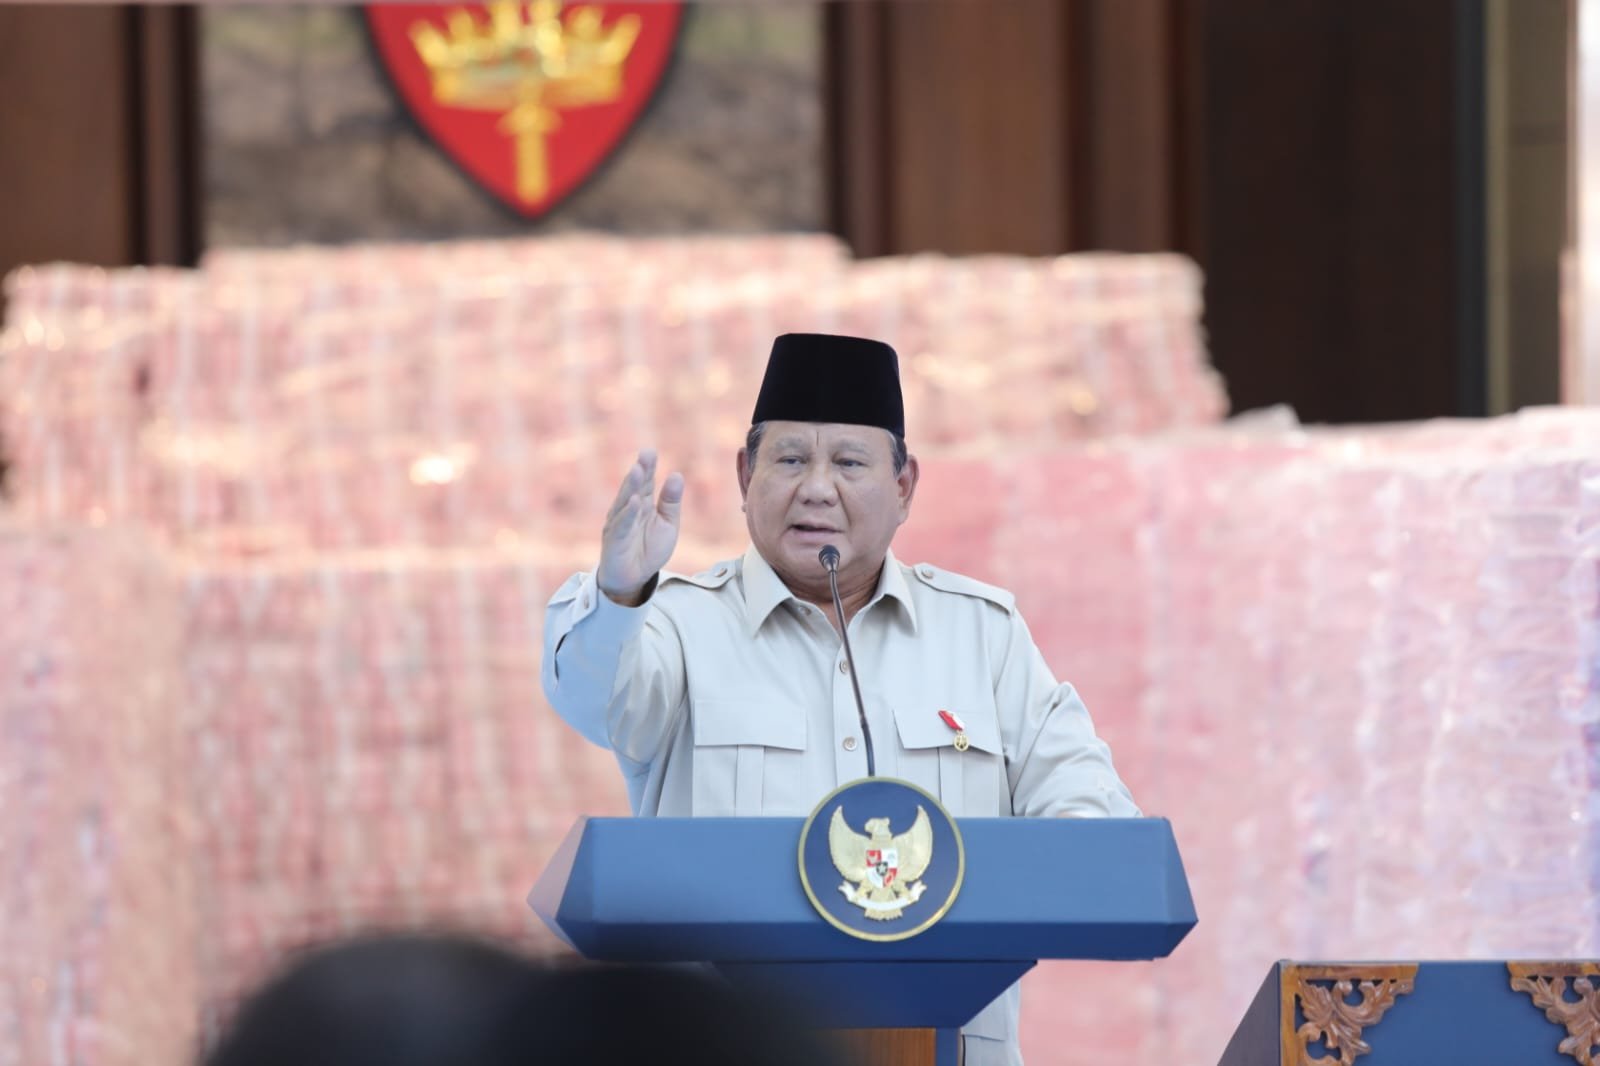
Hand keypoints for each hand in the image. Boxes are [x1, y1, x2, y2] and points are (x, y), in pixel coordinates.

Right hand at [597, 450, 683, 605]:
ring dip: (632, 487)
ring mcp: (619, 524)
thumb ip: (671, 502)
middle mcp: (628, 510)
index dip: (648, 467)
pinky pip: (622, 525)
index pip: (646, 483)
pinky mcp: (614, 540)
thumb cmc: (648, 550)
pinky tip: (635, 502)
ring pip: (625, 502)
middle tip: (646, 455)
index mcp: (642, 504)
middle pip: (634, 488)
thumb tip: (676, 475)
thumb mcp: (667, 525)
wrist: (633, 579)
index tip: (650, 452)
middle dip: (640, 471)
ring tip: (638, 471)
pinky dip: (629, 514)